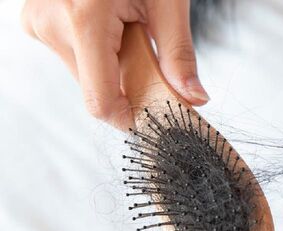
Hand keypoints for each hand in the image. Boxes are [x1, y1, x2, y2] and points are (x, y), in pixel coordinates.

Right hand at [21, 0, 208, 128]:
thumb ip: (179, 54)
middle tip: (147, 50)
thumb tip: (194, 98)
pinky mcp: (38, 21)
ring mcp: (39, 22)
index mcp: (82, 19)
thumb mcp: (167, 2)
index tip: (154, 117)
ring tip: (126, 27)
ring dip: (114, 65)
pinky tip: (111, 24)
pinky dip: (100, 52)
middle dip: (128, 82)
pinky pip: (76, 57)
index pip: (100, 102)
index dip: (130, 117)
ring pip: (86, 75)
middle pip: (96, 89)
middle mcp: (50, 24)